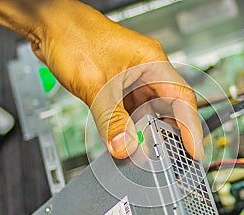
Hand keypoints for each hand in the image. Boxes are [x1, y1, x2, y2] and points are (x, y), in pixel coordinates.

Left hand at [0, 0, 203, 159]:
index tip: (194, 150)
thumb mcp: (95, 84)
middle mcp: (146, 71)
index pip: (181, 98)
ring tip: (151, 155)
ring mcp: (132, 80)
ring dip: (149, 132)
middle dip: (171, 133)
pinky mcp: (118, 88)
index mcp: (152, 62)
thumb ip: (111, 120)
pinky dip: (131, 128)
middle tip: (174, 159)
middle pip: (169, 107)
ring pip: (149, 112)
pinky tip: (129, 141)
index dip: (191, 127)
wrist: (50, 27)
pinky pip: (131, 112)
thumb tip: (124, 146)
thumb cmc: (73, 37)